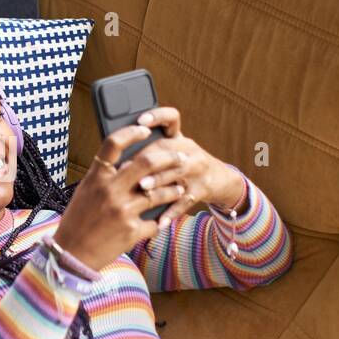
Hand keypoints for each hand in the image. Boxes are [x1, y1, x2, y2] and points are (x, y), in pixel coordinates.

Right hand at [53, 106, 193, 270]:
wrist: (72, 254)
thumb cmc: (78, 222)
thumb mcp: (85, 192)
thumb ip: (104, 177)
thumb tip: (125, 163)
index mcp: (96, 178)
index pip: (114, 144)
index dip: (132, 132)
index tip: (145, 129)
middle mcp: (110, 191)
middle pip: (147, 163)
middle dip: (169, 157)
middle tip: (179, 157)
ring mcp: (122, 211)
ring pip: (159, 193)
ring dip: (173, 190)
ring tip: (179, 189)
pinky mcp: (132, 231)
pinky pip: (155, 221)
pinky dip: (159, 221)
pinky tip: (161, 221)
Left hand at [120, 108, 244, 225]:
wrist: (220, 180)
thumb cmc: (185, 166)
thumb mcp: (174, 152)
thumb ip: (151, 150)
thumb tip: (117, 155)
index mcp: (179, 138)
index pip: (171, 119)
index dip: (156, 117)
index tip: (140, 121)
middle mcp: (190, 150)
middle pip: (168, 149)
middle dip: (146, 158)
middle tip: (126, 167)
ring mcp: (198, 170)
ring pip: (176, 173)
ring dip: (158, 180)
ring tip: (143, 187)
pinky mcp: (202, 189)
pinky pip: (184, 202)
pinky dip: (171, 212)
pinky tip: (158, 221)